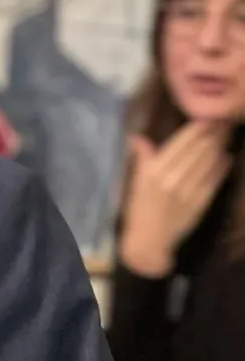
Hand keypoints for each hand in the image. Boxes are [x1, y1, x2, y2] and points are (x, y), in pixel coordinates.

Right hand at [118, 123, 231, 276]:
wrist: (148, 244)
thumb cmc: (138, 212)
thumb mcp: (134, 184)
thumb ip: (141, 160)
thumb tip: (137, 138)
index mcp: (152, 171)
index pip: (181, 142)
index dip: (197, 127)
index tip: (208, 116)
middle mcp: (171, 178)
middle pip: (198, 148)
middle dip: (213, 132)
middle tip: (223, 120)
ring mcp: (188, 190)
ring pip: (209, 160)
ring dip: (220, 145)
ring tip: (226, 134)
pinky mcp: (200, 201)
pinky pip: (214, 178)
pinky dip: (222, 166)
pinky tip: (226, 157)